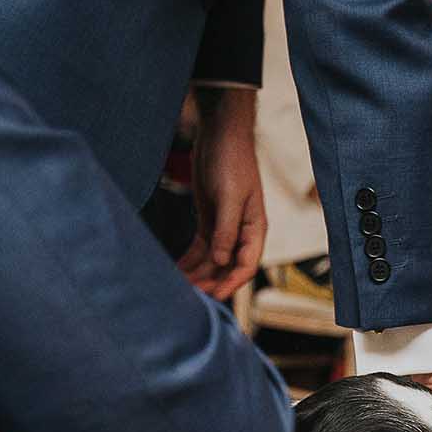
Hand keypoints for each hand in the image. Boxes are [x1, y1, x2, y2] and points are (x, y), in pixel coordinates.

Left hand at [180, 87, 264, 299]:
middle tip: (189, 297)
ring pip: (212, 261)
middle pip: (227, 268)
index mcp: (255, 229)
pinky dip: (190, 260)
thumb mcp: (229, 197)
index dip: (230, 284)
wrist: (220, 135)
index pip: (246, 266)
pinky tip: (176, 270)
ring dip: (198, 274)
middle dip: (210, 282)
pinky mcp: (209, 220)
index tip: (213, 297)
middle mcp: (242, 233)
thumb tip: (222, 261)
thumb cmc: (231, 162)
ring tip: (178, 287)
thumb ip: (226, 230)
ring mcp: (225, 228)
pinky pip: (200, 248)